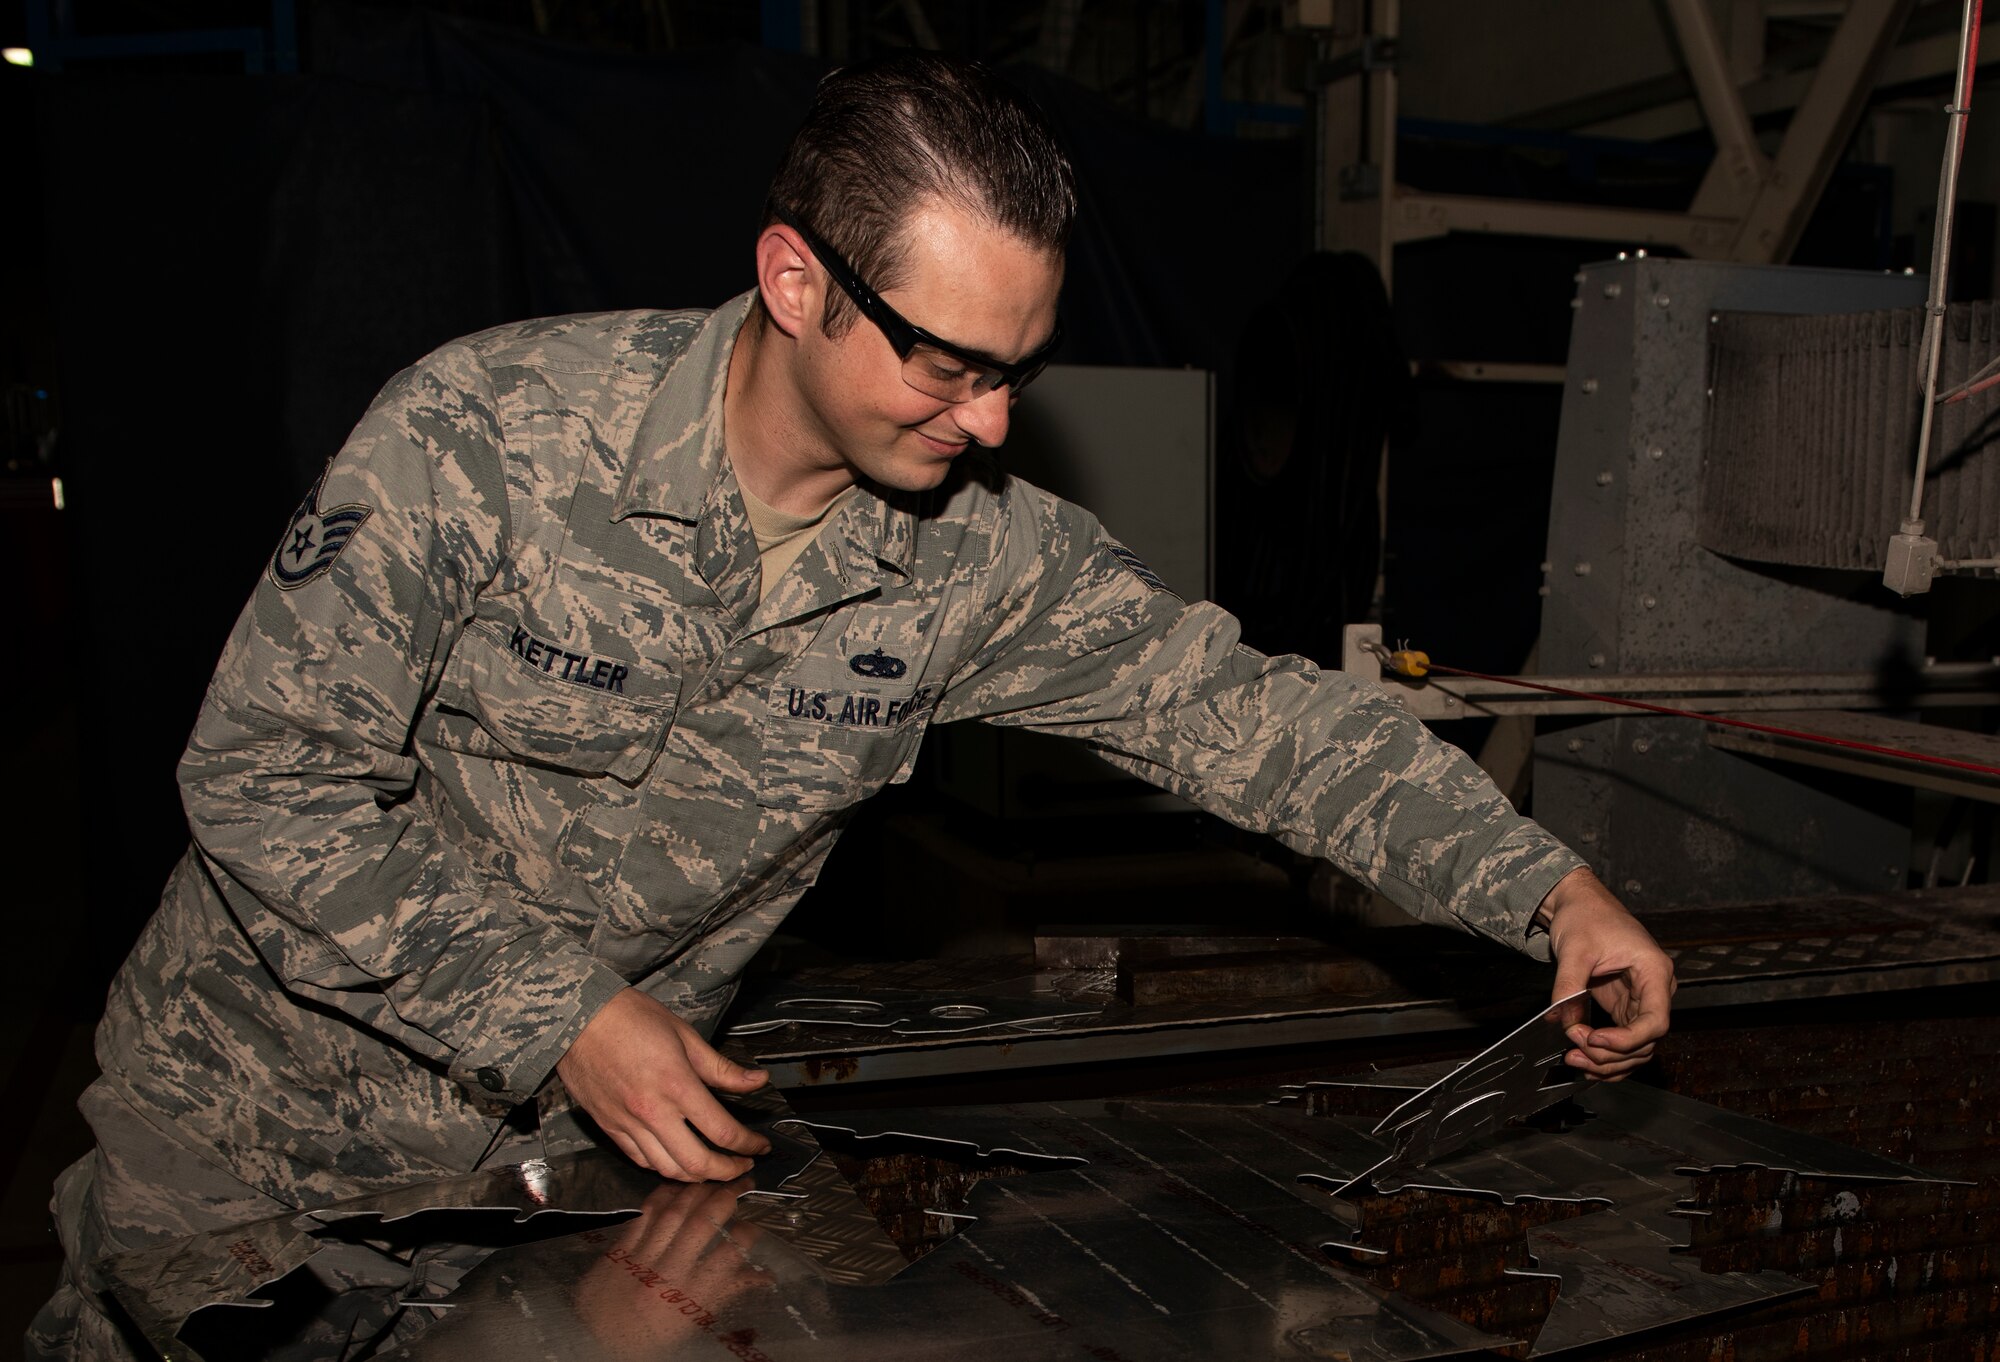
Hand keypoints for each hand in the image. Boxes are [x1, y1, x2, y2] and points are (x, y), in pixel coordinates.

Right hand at [557, 988, 771, 1179]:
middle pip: (697, 1164)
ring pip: (667, 1170)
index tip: (759, 1146)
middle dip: (727, 1171)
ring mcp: (628, 1123)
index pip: (722, 1131)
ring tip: (713, 1167)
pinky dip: (664, 1167)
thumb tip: (758, 1081)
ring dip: (696, 1176)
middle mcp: (652, 1111)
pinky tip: (677, 1159)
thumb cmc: (631, 1018)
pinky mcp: (609, 1127)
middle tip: (742, 1165)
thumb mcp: (685, 1035)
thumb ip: (722, 1068)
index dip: (748, 1145)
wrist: (577, 1018)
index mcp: (677, 1085)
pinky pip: (640, 1160)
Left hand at [572, 1178, 773, 1358]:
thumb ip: (728, 1292)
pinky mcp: (619, 1249)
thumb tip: (767, 1275)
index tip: (755, 1224)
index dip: (748, 1234)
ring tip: (714, 1180)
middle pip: (703, 1224)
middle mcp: (668, 1274)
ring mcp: (641, 1259)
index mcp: (691, 1298)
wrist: (598, 1342)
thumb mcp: (694, 1321)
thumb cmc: (655, 1335)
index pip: (728, 1256)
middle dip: (727, 1197)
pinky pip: (644, 1213)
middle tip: (743, 1183)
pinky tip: (678, 1187)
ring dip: (698, 1190)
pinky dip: (664, 1195)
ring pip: (675, 1212)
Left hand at [1537, 867, 1676, 1080]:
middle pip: (1646, 1042)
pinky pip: (1623, 1042)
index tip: (1594, 1039)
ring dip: (1607, 1061)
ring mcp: (1641, 1001)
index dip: (1627, 1040)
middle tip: (1573, 1047)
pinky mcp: (1624, 1007)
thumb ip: (1568, 987)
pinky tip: (1583, 1058)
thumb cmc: (1586, 916)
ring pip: (1636, 1049)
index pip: (1656, 1022)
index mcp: (1654, 971)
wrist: (1580, 904)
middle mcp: (1655, 990)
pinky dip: (1606, 1056)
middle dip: (1610, 1054)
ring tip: (1573, 1058)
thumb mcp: (1574, 949)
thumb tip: (1559, 1021)